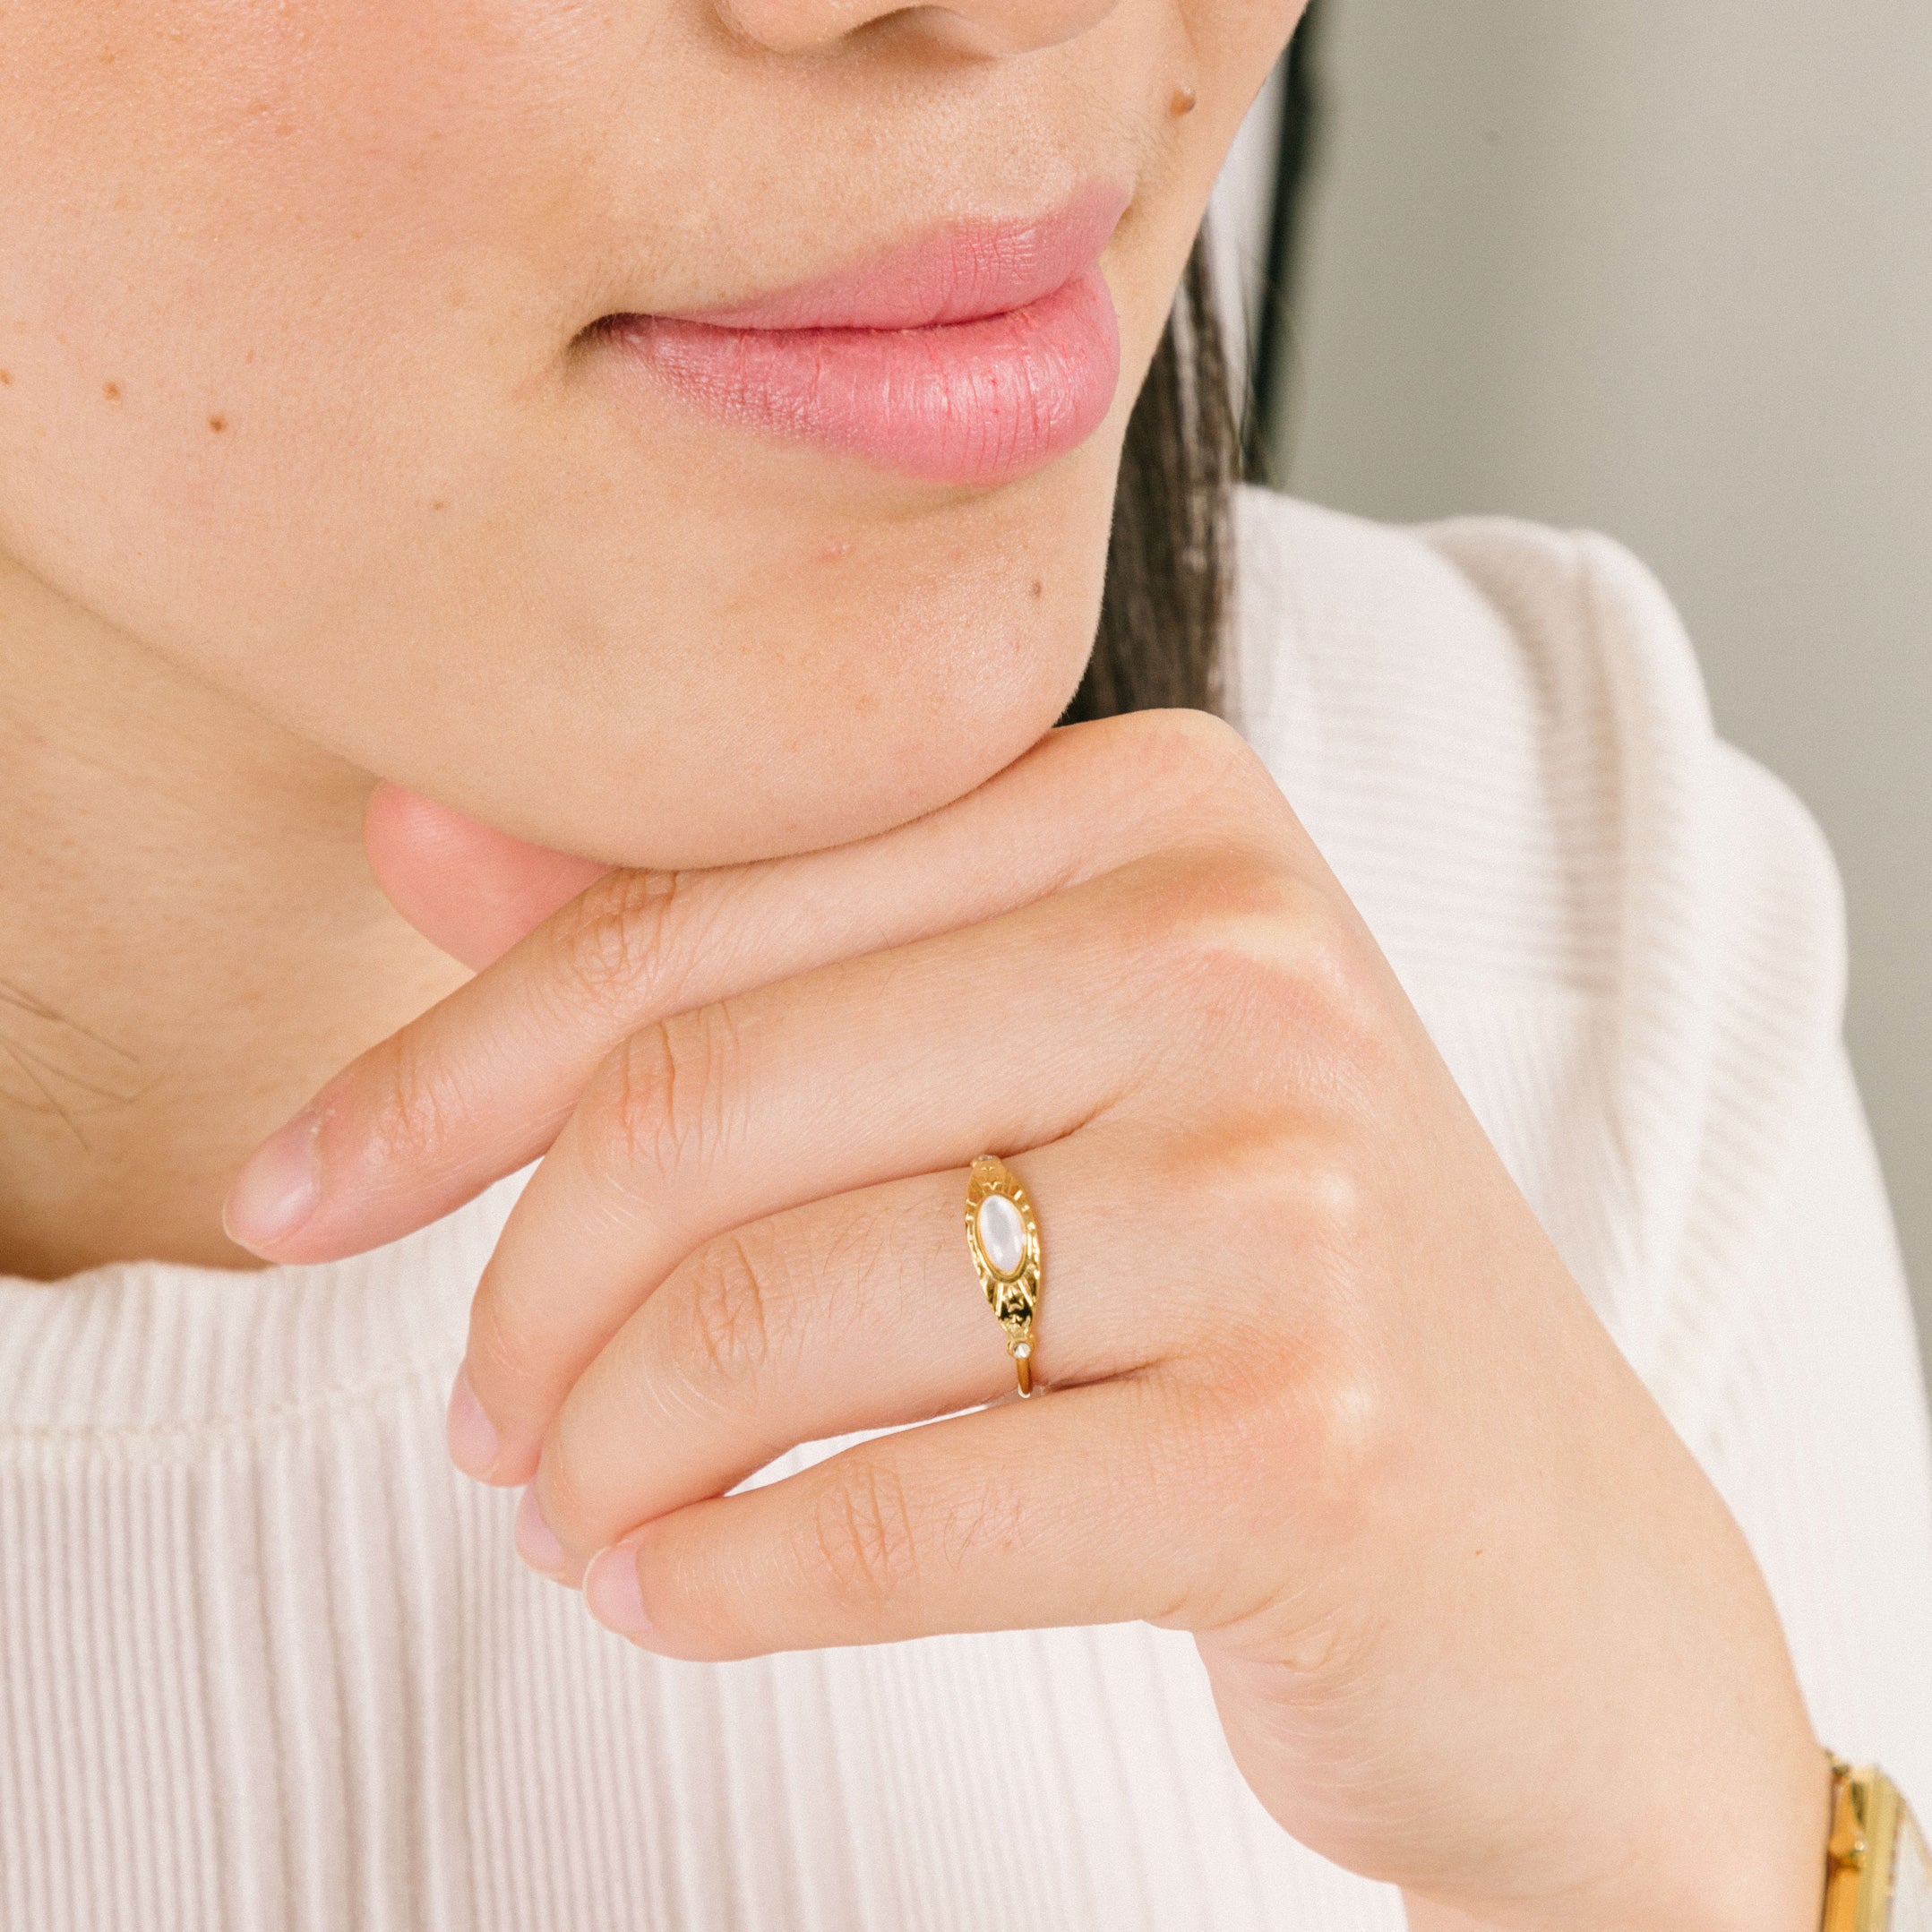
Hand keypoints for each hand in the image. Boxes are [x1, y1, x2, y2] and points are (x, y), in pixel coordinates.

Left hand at [228, 711, 1827, 1930]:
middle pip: (704, 1101)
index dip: (443, 1072)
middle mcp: (1235, 957)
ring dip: (605, 1454)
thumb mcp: (1033, 1055)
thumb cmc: (1271, 1289)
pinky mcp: (1302, 1442)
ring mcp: (1287, 1195)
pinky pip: (882, 1511)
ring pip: (768, 1314)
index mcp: (1159, 812)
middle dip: (517, 1293)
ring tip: (578, 1516)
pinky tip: (672, 1595)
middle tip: (476, 1417)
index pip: (697, 914)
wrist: (1550, 1562)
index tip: (305, 1193)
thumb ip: (747, 940)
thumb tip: (425, 837)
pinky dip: (716, 1580)